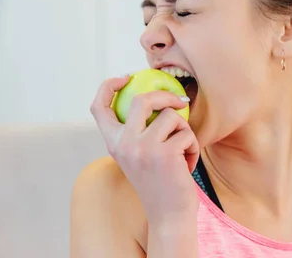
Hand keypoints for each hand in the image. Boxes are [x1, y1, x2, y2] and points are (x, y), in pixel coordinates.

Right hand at [90, 76, 200, 225]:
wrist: (169, 215)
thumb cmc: (160, 182)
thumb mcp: (140, 155)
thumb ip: (138, 132)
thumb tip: (153, 97)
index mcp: (113, 144)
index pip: (99, 107)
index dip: (108, 86)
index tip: (126, 77)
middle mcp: (123, 144)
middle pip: (142, 99)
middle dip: (165, 96)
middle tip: (180, 102)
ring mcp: (143, 148)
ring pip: (171, 116)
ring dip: (184, 130)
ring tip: (183, 150)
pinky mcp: (165, 153)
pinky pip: (187, 133)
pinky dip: (192, 147)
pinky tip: (187, 165)